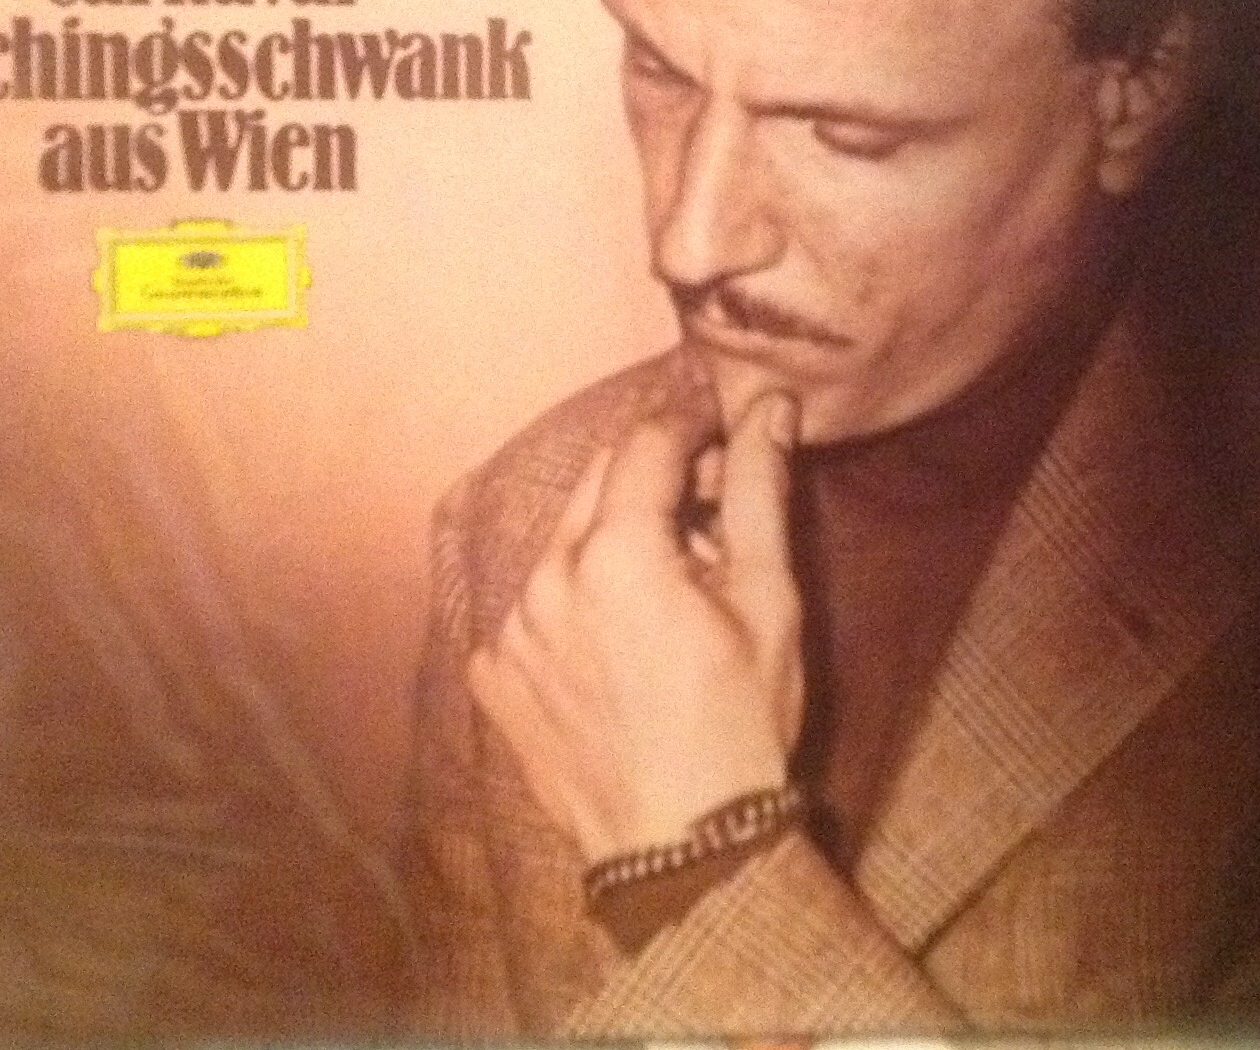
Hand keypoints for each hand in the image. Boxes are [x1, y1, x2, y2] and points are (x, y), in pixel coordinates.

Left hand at [468, 389, 803, 862]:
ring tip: (664, 594)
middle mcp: (546, 578)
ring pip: (564, 541)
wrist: (684, 854)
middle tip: (706, 511)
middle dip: (653, 478)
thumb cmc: (740, 723)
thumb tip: (767, 405)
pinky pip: (532, 604)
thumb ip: (758, 490)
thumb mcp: (767, 600)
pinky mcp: (491, 673)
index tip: (720, 427)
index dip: (691, 424)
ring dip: (610, 541)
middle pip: (600, 481)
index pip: (648, 443)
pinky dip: (572, 601)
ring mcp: (510, 629)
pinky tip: (614, 642)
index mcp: (616, 553)